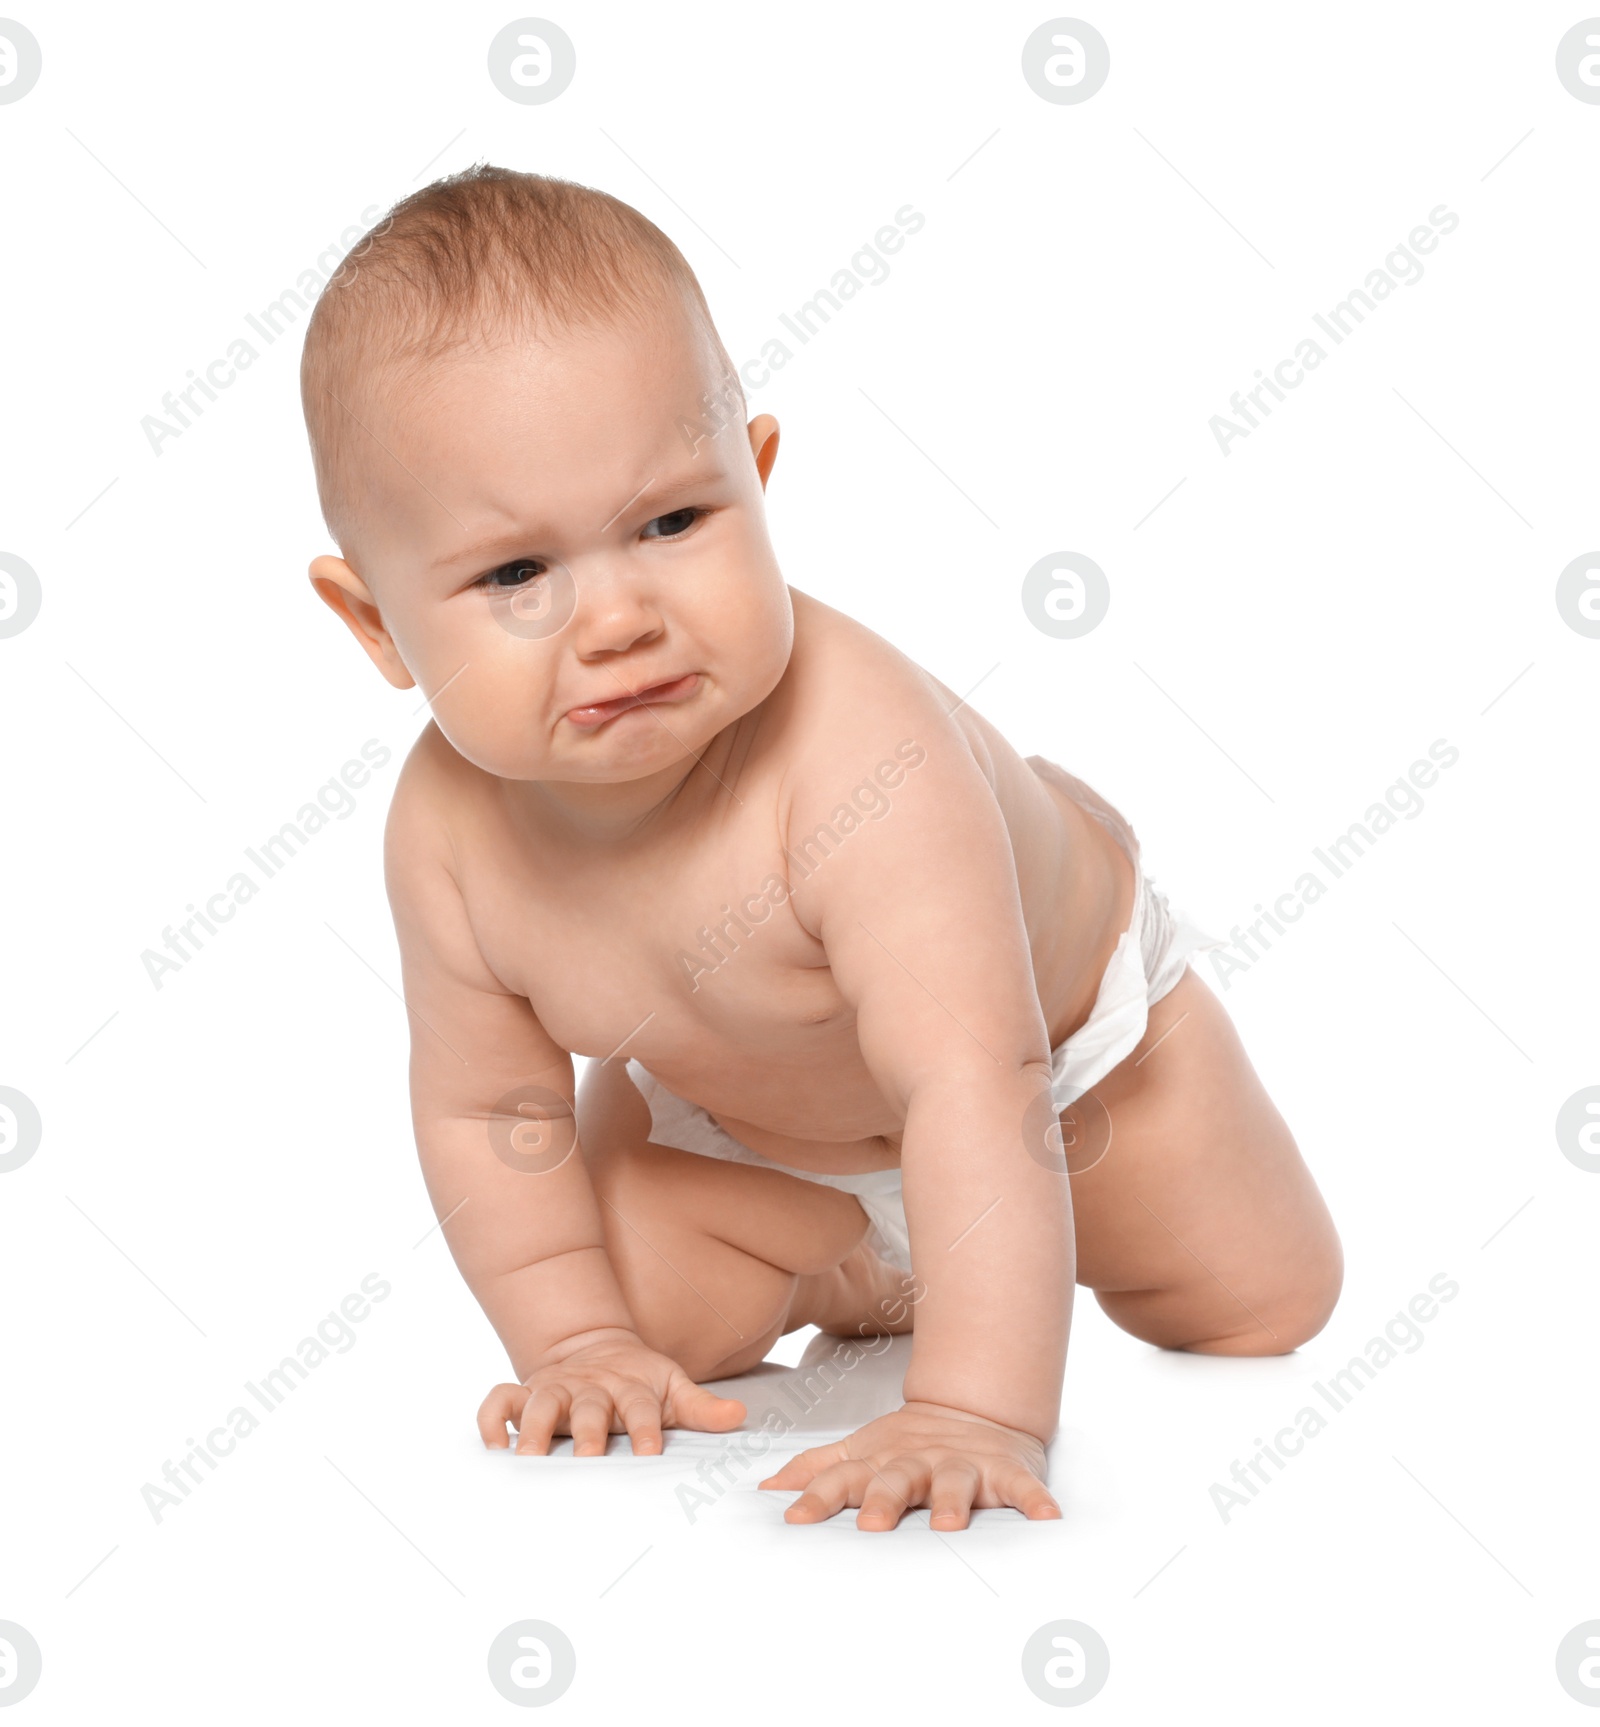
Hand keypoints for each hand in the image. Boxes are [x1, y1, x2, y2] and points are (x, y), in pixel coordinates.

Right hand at [478, 1328, 746, 1456]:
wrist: (595, 1346)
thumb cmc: (639, 1381)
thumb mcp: (673, 1387)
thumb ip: (702, 1407)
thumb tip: (738, 1417)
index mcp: (629, 1388)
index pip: (640, 1409)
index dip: (646, 1429)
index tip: (649, 1453)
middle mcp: (590, 1388)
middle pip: (588, 1407)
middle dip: (586, 1431)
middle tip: (586, 1457)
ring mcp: (555, 1389)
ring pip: (539, 1402)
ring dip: (532, 1427)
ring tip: (526, 1458)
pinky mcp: (525, 1392)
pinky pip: (499, 1400)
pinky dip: (491, 1419)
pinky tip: (492, 1446)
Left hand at [758, 1399, 1060, 1529]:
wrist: (975, 1411)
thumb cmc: (909, 1445)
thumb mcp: (861, 1452)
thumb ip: (817, 1471)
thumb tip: (765, 1488)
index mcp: (881, 1462)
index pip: (844, 1478)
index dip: (818, 1497)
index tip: (795, 1519)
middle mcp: (919, 1462)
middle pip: (896, 1480)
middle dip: (883, 1500)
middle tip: (870, 1524)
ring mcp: (962, 1465)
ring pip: (955, 1483)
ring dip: (953, 1501)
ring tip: (950, 1523)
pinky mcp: (1005, 1472)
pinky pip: (1023, 1489)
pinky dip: (1035, 1501)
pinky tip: (1047, 1519)